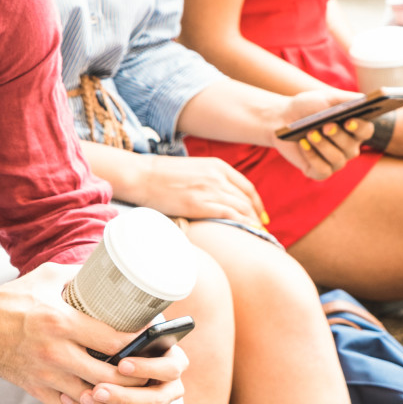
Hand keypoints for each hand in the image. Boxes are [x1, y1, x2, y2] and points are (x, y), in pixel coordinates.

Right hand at [0, 264, 186, 403]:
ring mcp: (45, 376)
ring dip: (115, 396)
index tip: (153, 338)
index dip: (139, 342)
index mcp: (60, 322)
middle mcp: (55, 353)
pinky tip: (102, 402)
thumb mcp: (46, 277)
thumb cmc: (10, 298)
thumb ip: (79, 276)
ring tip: (132, 388)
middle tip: (149, 368)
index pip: (112, 340)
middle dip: (135, 375)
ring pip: (93, 398)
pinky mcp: (36, 390)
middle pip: (109, 375)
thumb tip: (108, 271)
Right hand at [126, 153, 266, 226]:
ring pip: (242, 209)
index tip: (260, 216)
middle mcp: (218, 177)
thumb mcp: (192, 169)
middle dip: (256, 218)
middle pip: (246, 200)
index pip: (247, 187)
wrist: (142, 176)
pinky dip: (243, 225)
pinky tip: (246, 235)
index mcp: (217, 166)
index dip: (257, 204)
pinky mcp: (201, 204)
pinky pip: (231, 216)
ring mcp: (210, 190)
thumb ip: (208, 179)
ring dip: (252, 224)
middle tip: (260, 232)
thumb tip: (216, 196)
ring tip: (255, 238)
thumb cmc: (161, 175)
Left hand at [269, 89, 372, 179]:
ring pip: (337, 159)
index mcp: (354, 129)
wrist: (282, 118)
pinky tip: (303, 144)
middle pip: (351, 147)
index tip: (349, 121)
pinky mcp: (320, 171)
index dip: (359, 127)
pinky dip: (312, 157)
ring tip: (309, 133)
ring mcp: (335, 161)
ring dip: (323, 146)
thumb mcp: (326, 98)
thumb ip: (347, 99)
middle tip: (325, 126)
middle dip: (338, 136)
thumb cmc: (308, 107)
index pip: (365, 131)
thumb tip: (364, 100)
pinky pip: (322, 170)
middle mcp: (349, 147)